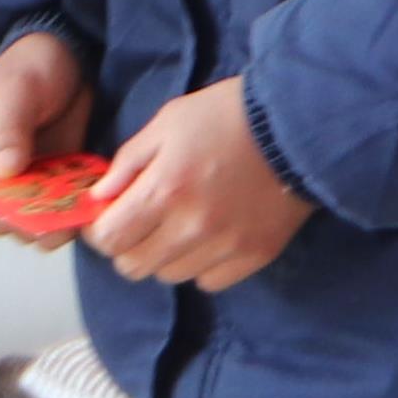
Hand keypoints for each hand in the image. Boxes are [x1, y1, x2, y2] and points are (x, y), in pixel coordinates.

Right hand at [0, 33, 98, 246]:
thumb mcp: (15, 91)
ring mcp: (22, 179)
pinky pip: (58, 210)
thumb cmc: (28, 67)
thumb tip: (2, 171)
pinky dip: (71, 213)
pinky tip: (88, 207)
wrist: (67, 58)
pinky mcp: (53, 181)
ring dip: (47, 224)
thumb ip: (8, 131)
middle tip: (44, 214)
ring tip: (71, 217)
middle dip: (16, 219)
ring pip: (26, 221)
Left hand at [88, 78, 314, 292]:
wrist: (299, 124)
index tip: (107, 218)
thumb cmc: (226, 115)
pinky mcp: (254, 256)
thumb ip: (128, 162)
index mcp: (165, 191)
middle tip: (139, 223)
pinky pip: (209, 281)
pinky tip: (209, 237)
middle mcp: (191, 228)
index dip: (98, 231)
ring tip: (178, 225)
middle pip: (133, 267)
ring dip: (164, 256)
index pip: (109, 239)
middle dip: (127, 246)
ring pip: (170, 276)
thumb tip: (99, 197)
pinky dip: (201, 265)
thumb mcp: (168, 123)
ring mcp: (225, 247)